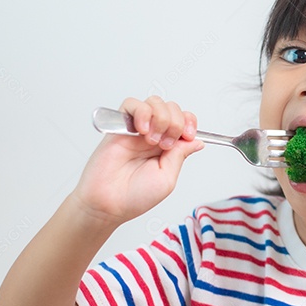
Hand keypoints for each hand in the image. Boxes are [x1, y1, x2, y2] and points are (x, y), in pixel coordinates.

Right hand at [71, 96, 202, 223]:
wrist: (108, 203)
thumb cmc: (134, 196)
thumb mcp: (167, 178)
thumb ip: (180, 155)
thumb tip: (198, 141)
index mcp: (167, 147)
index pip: (184, 120)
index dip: (190, 123)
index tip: (188, 136)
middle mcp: (153, 135)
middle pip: (172, 108)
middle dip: (176, 122)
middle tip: (166, 144)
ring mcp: (136, 130)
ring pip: (155, 102)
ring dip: (160, 118)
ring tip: (152, 140)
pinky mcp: (119, 126)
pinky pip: (131, 104)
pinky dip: (142, 112)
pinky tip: (142, 131)